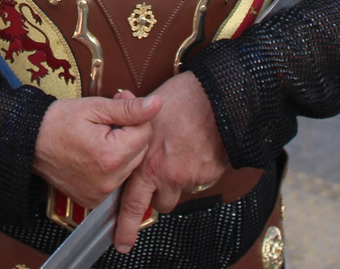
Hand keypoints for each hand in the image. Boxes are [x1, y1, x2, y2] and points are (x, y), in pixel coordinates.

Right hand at [32, 94, 161, 210]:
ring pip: (129, 167)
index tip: (118, 104)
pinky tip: (95, 154)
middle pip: (140, 152)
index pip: (145, 134)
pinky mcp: (93, 200)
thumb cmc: (58, 122)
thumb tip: (156, 105)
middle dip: (129, 133)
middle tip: (108, 119)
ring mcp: (100, 194)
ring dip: (121, 150)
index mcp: (111, 157)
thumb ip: (129, 109)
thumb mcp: (94, 107)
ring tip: (99, 136)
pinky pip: (116, 180)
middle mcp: (108, 181)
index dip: (134, 116)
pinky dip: (111, 167)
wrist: (30, 141)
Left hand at [112, 74, 227, 253]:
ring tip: (181, 152)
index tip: (122, 241)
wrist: (218, 97)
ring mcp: (190, 177)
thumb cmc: (183, 98)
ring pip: (181, 190)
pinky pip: (200, 180)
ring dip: (178, 179)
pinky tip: (197, 147)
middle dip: (157, 198)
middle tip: (159, 186)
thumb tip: (121, 123)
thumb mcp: (146, 111)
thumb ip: (133, 128)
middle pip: (159, 204)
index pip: (132, 203)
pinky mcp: (210, 175)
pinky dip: (198, 169)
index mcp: (147, 162)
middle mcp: (167, 175)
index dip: (126, 226)